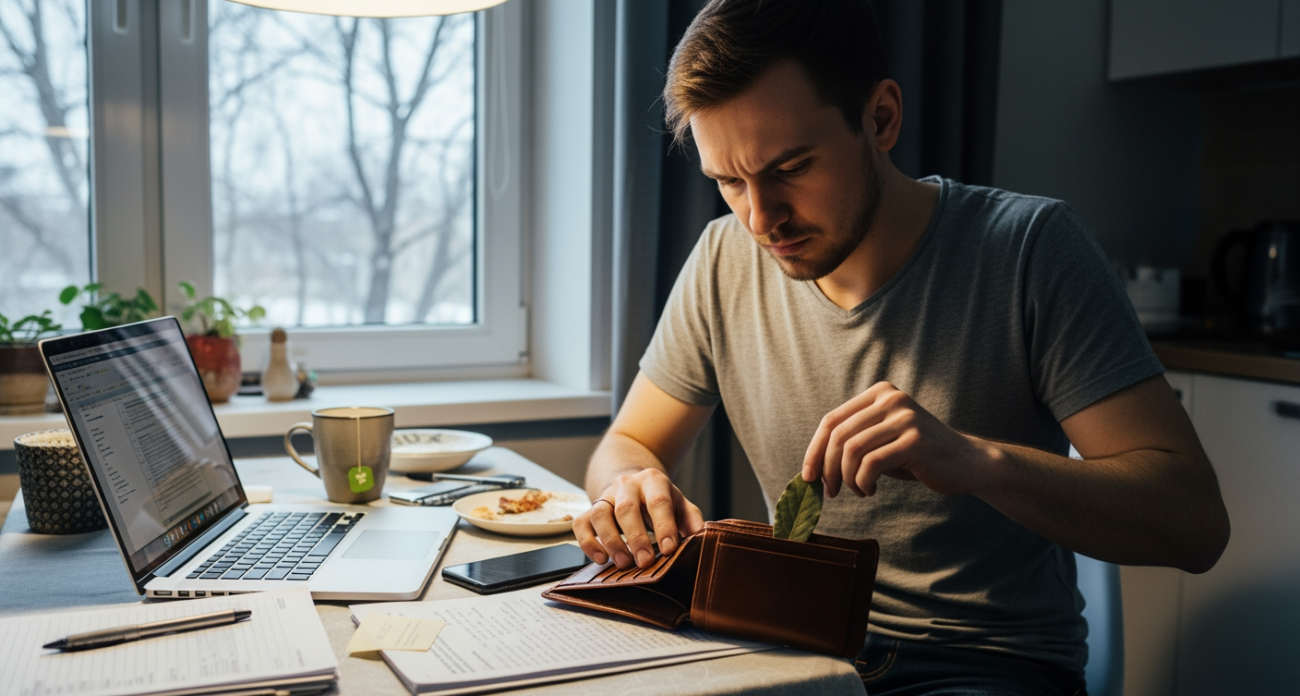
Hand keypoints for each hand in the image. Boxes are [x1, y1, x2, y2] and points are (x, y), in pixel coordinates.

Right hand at [573, 468, 704, 569]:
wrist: (632, 484)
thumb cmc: (659, 500)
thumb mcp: (679, 503)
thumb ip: (691, 518)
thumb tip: (700, 536)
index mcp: (652, 481)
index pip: (658, 501)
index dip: (664, 526)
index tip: (669, 549)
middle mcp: (625, 485)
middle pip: (626, 508)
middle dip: (636, 537)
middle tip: (645, 562)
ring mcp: (605, 496)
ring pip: (600, 514)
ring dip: (611, 541)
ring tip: (623, 562)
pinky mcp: (588, 510)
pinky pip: (581, 524)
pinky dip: (588, 543)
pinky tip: (601, 559)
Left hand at [801, 381, 988, 497]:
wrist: (966, 463)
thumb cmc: (917, 456)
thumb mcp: (882, 441)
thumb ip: (852, 442)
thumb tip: (812, 467)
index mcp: (879, 393)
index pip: (831, 420)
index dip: (814, 450)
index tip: (807, 477)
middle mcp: (891, 399)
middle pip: (838, 435)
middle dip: (827, 468)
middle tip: (829, 492)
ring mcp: (904, 418)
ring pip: (852, 450)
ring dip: (847, 479)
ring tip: (858, 491)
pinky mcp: (915, 441)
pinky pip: (871, 464)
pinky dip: (863, 483)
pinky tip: (871, 490)